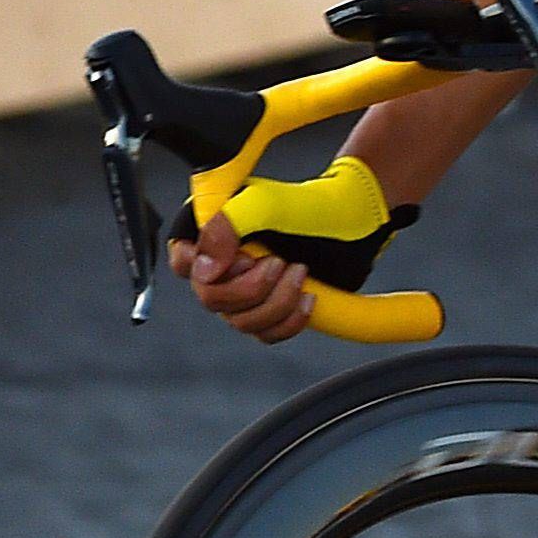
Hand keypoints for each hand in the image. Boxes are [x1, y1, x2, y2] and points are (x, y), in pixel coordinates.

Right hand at [168, 156, 402, 341]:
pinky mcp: (272, 308)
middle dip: (251, 287)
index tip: (244, 256)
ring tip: (301, 271)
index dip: (204, 269)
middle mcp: (224, 262)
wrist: (356, 220)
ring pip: (240, 321)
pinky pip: (266, 334)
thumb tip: (202, 271)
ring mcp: (247, 287)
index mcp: (213, 232)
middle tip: (280, 262)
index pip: (181, 261)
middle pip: (211, 298)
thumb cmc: (310, 205)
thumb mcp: (265, 203)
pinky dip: (288, 321)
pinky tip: (309, 298)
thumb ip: (226, 226)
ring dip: (275, 302)